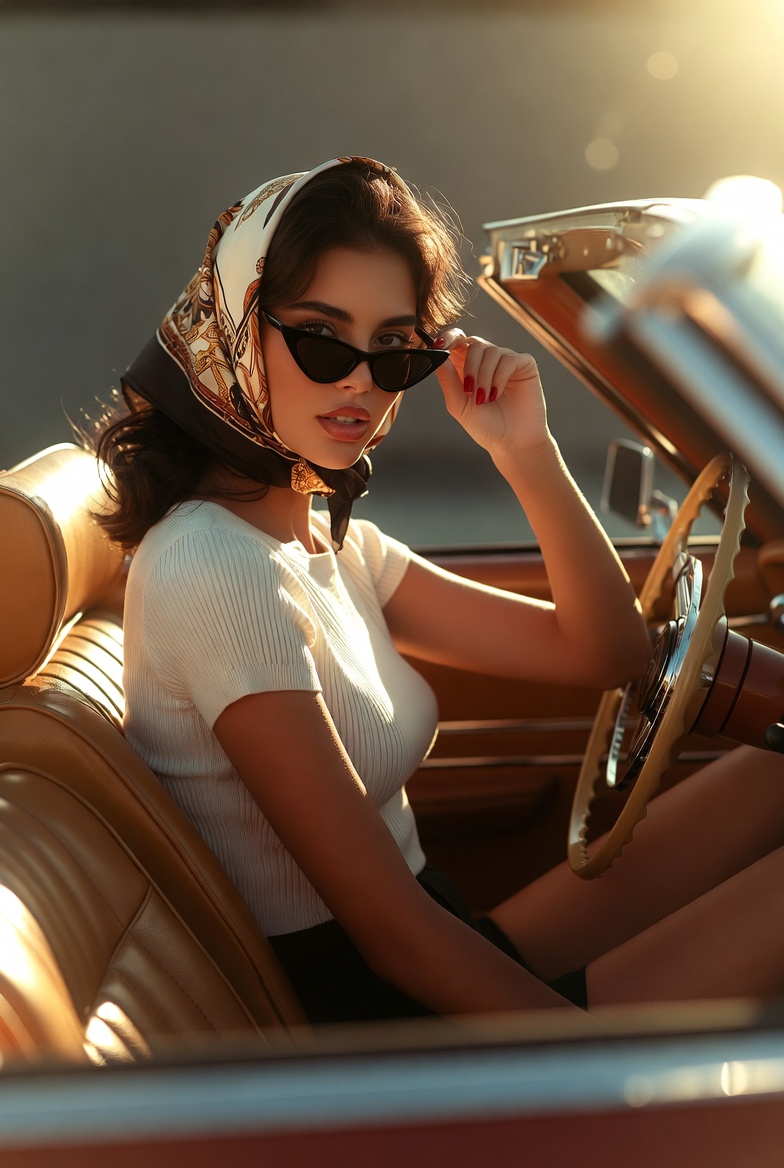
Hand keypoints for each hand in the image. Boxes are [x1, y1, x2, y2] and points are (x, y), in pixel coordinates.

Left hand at [434, 330, 550, 456]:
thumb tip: (438, 357)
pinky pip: (509, 359)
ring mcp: (507, 361)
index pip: (458, 341)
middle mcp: (488, 361)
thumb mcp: (459, 406)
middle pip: (474, 343)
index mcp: (469, 367)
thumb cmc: (486, 427)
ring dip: (484, 376)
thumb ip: (448, 382)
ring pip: (491, 351)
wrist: (512, 443)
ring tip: (484, 398)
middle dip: (469, 366)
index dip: (449, 338)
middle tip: (469, 390)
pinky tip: (497, 393)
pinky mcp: (525, 365)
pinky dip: (499, 376)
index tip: (440, 346)